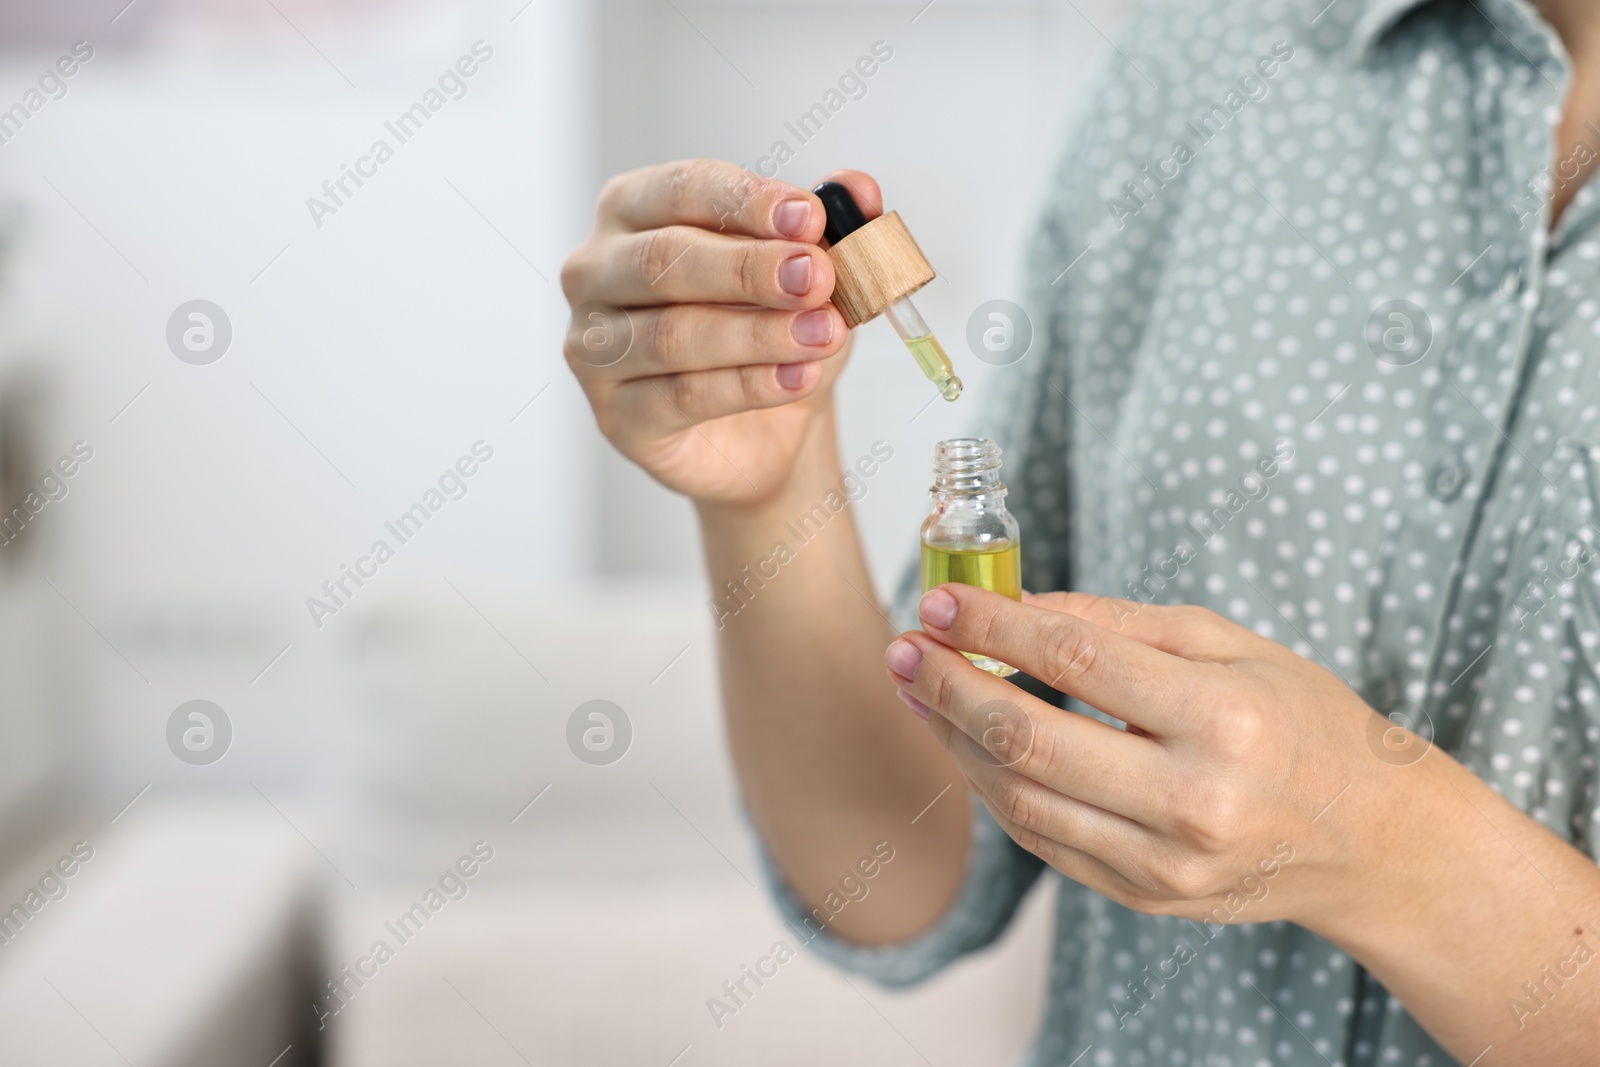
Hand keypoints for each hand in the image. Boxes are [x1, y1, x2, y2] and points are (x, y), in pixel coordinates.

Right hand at [561, 159, 877, 504]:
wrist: (772, 429)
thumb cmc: (771, 330)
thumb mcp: (808, 270)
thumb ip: (829, 225)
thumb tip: (859, 191)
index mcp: (632, 211)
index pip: (680, 190)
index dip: (746, 202)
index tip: (810, 217)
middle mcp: (596, 272)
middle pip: (664, 259)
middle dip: (749, 268)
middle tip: (817, 277)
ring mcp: (594, 348)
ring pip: (673, 334)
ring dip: (758, 333)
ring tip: (824, 333)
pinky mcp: (616, 417)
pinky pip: (681, 397)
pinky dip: (748, 386)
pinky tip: (798, 377)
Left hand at [883, 585, 1401, 931]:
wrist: (1373, 841)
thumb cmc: (1304, 723)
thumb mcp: (1232, 646)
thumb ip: (1121, 622)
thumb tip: (1019, 603)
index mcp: (1221, 718)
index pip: (1076, 658)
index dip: (993, 625)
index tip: (940, 599)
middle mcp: (1191, 799)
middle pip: (1029, 738)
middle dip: (948, 688)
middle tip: (904, 649)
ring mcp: (1165, 862)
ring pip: (1020, 798)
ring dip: (954, 740)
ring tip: (921, 693)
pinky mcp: (1145, 897)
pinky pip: (1042, 840)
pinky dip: (993, 789)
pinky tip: (969, 745)